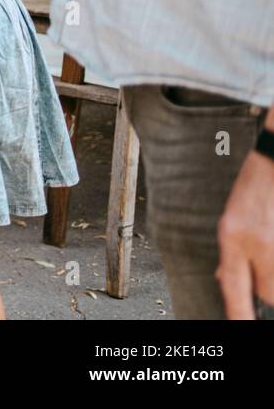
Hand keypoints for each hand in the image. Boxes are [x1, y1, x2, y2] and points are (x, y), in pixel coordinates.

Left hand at [216, 147, 273, 318]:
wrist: (273, 165)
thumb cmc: (252, 192)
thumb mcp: (230, 222)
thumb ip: (231, 254)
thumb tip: (224, 279)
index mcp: (233, 236)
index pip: (233, 284)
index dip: (238, 313)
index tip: (240, 327)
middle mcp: (255, 242)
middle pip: (266, 291)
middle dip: (265, 287)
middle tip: (263, 262)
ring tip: (268, 247)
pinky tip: (271, 239)